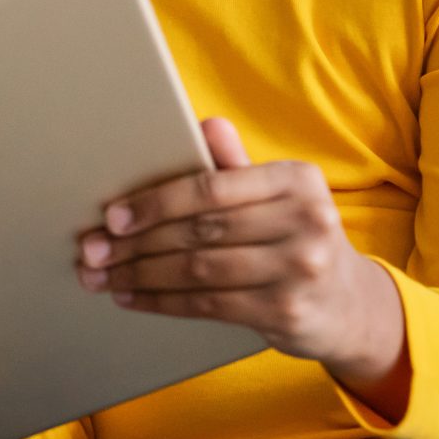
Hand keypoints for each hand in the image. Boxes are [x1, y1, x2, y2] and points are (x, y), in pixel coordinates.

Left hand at [79, 118, 404, 393]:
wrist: (347, 304)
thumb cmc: (295, 237)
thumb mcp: (277, 196)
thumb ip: (237, 166)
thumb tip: (205, 125)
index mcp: (298, 180)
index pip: (212, 188)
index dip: (156, 202)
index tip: (112, 216)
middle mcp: (307, 221)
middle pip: (201, 231)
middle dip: (136, 243)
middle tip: (92, 250)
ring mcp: (300, 270)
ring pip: (199, 271)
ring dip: (141, 274)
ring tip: (102, 275)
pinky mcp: (287, 312)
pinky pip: (208, 305)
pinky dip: (162, 301)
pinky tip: (132, 297)